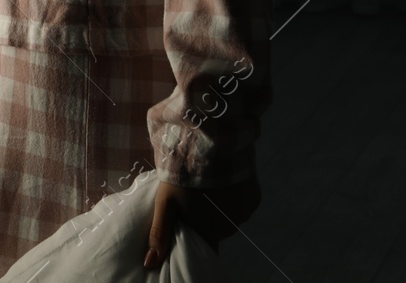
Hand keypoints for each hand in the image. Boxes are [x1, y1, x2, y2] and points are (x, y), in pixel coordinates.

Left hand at [143, 170, 258, 268]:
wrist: (212, 141)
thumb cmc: (183, 173)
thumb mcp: (166, 202)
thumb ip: (160, 233)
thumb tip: (150, 263)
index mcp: (209, 232)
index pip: (205, 249)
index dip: (196, 243)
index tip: (189, 233)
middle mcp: (230, 228)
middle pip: (216, 230)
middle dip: (205, 218)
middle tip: (192, 198)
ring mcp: (244, 212)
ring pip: (228, 215)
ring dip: (218, 205)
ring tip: (206, 185)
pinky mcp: (254, 197)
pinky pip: (242, 202)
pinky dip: (233, 194)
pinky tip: (222, 179)